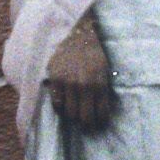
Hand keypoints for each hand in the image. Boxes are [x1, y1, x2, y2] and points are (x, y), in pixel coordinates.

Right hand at [45, 14, 114, 131]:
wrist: (76, 34)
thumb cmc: (93, 53)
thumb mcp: (104, 70)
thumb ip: (102, 89)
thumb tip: (101, 111)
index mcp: (99, 83)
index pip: (101, 113)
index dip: (100, 122)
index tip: (99, 124)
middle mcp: (84, 85)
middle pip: (85, 118)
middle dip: (87, 124)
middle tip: (86, 125)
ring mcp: (68, 83)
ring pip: (70, 113)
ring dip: (73, 116)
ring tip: (75, 113)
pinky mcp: (55, 79)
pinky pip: (57, 103)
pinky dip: (61, 107)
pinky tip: (64, 104)